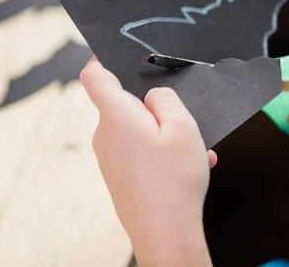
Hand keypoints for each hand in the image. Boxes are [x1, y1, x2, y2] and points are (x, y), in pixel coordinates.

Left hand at [80, 58, 214, 266]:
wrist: (166, 234)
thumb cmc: (174, 181)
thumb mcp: (183, 127)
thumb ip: (167, 100)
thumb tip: (154, 96)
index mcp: (116, 116)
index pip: (94, 75)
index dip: (104, 59)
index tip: (122, 55)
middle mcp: (106, 135)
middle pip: (124, 103)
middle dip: (154, 105)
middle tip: (183, 116)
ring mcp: (110, 157)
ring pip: (137, 129)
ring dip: (164, 132)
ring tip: (194, 149)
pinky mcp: (119, 175)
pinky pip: (140, 151)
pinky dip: (162, 152)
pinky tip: (189, 165)